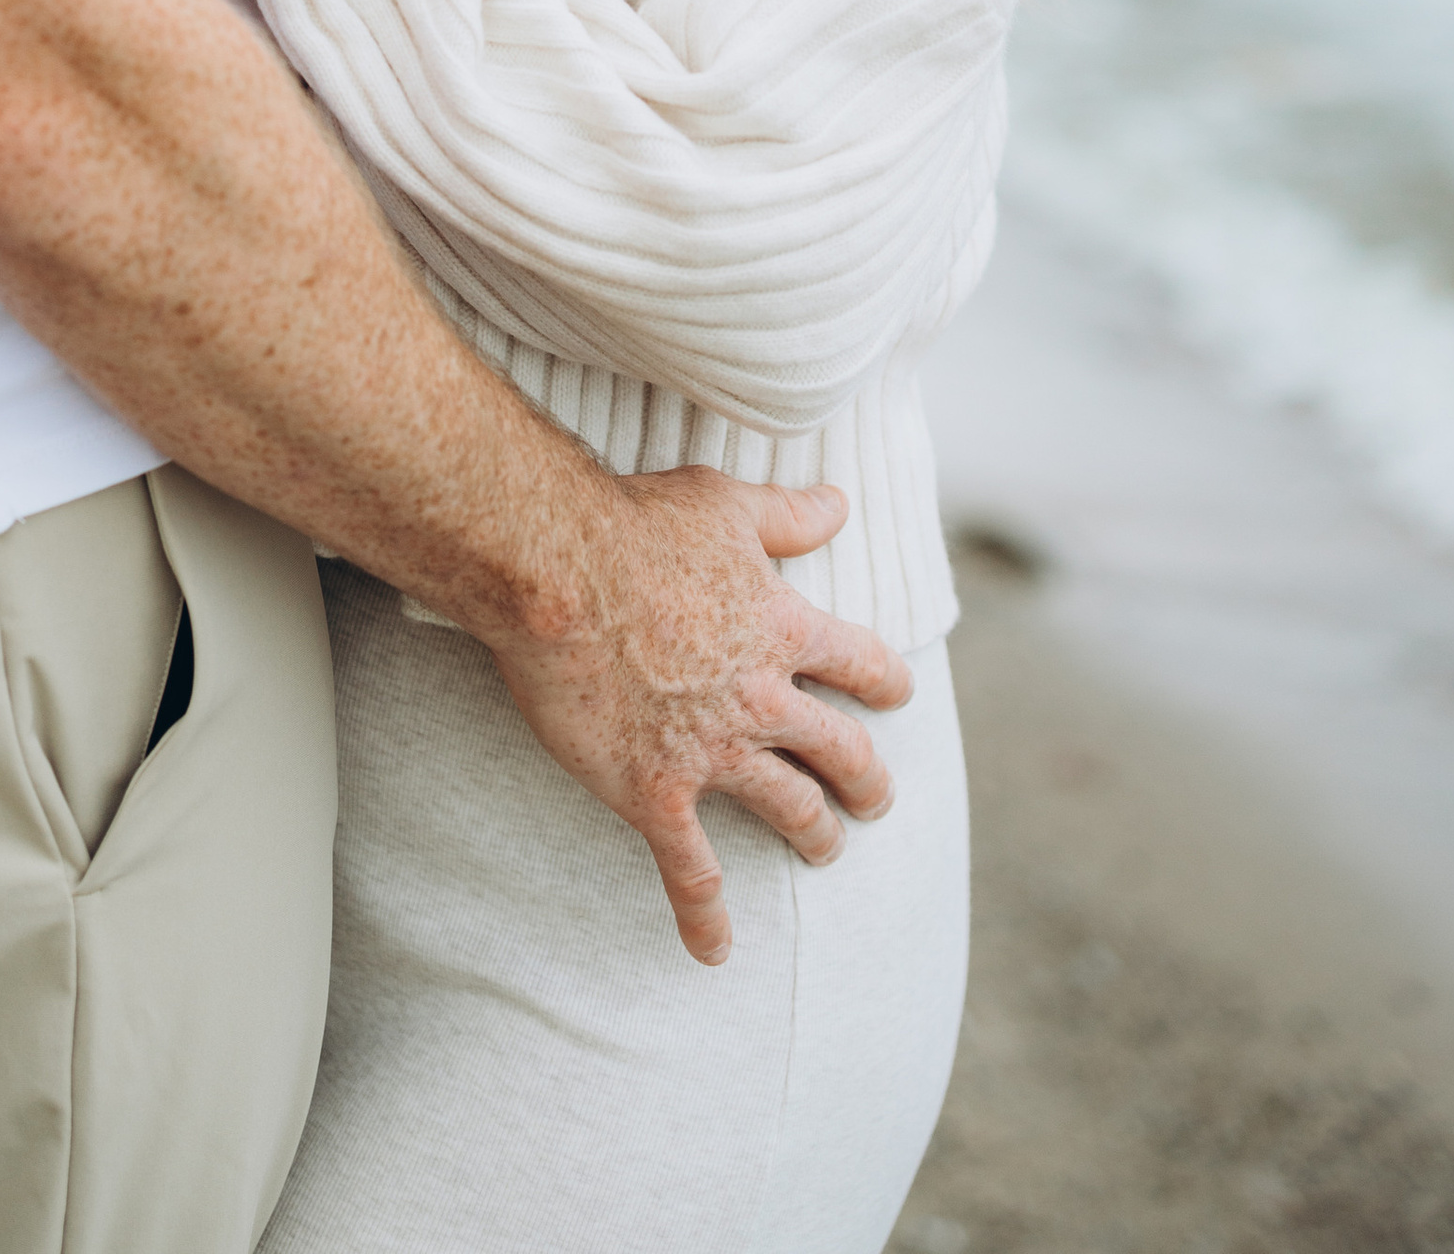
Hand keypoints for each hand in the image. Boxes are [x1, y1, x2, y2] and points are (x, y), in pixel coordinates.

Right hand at [487, 471, 913, 967]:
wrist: (555, 572)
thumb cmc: (636, 523)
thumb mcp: (725, 503)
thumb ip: (788, 512)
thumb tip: (840, 501)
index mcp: (782, 628)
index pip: (860, 662)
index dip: (885, 680)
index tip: (898, 694)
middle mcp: (761, 697)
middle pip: (840, 750)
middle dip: (867, 779)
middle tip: (877, 798)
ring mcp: (712, 751)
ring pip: (789, 807)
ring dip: (814, 833)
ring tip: (824, 850)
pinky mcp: (656, 793)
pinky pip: (691, 870)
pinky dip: (706, 916)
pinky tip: (715, 951)